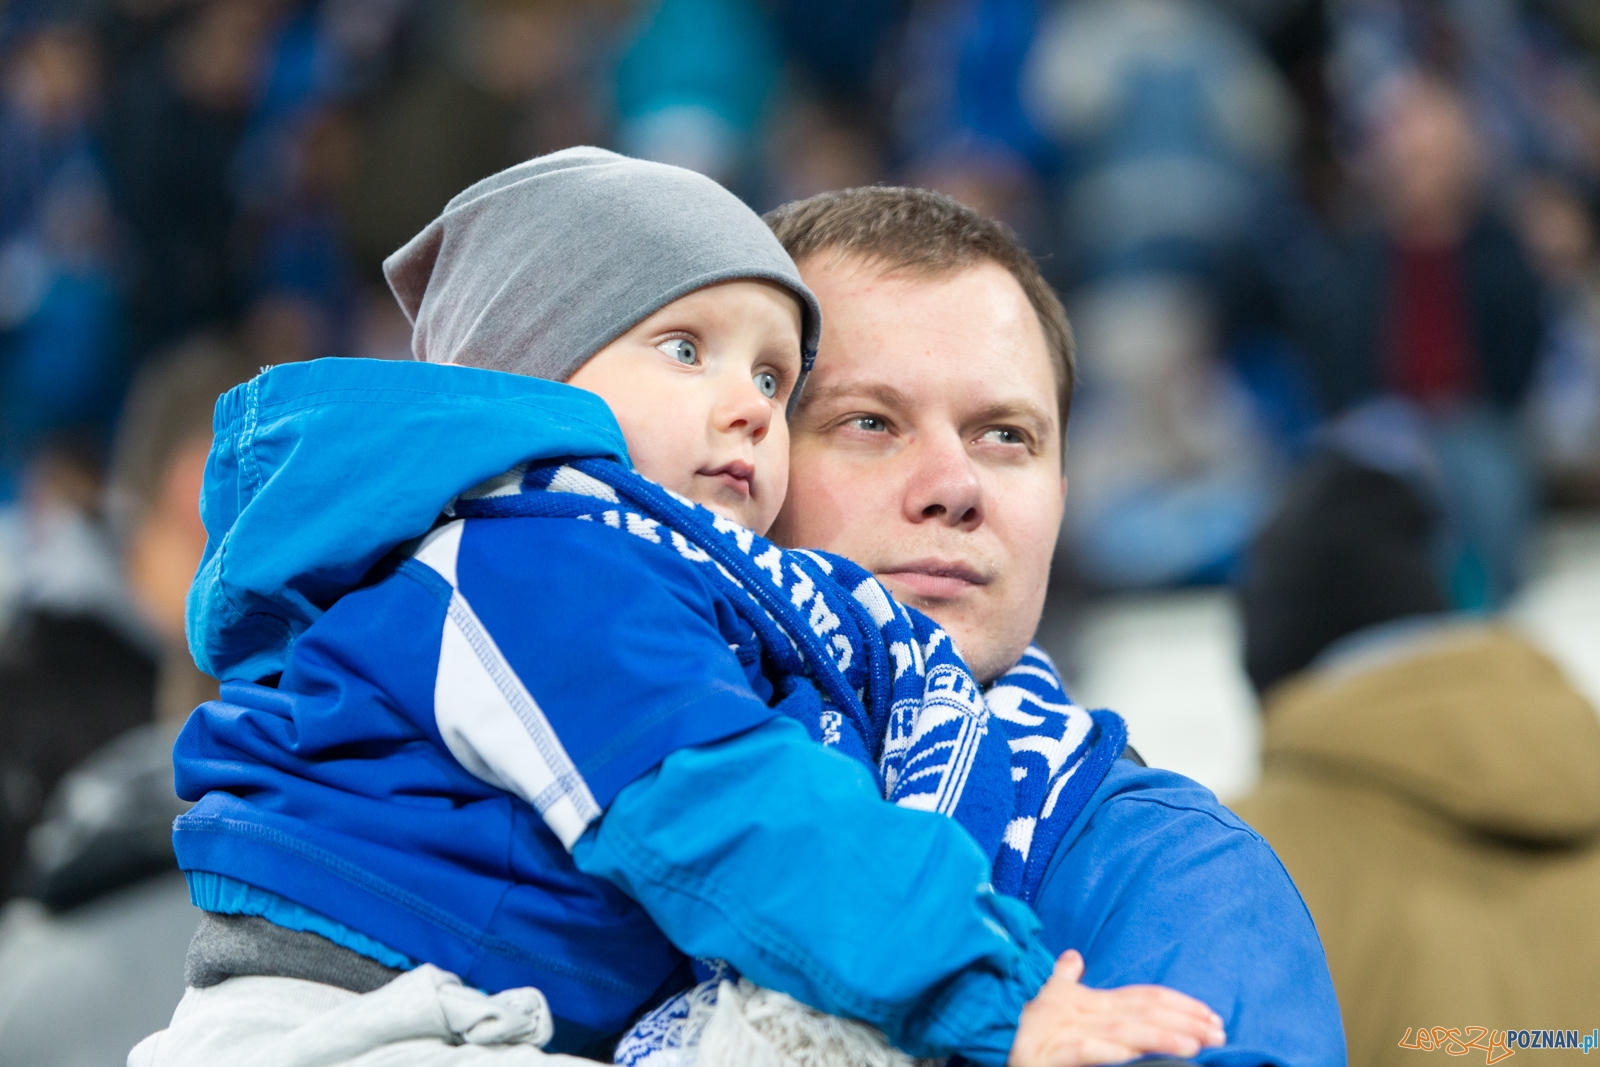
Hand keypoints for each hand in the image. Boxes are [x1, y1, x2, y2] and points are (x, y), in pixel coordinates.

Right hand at [1007, 951, 1225, 1066]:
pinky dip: (1113, 1053)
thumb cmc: (1029, 1029)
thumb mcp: (1049, 1001)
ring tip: (1193, 1046)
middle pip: (1144, 1012)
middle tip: (1219, 1033)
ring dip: (1160, 1037)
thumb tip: (1073, 955)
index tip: (1213, 1017)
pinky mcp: (1056, 1054)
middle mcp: (1088, 1013)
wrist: (993, 1042)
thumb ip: (1064, 979)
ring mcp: (1073, 1033)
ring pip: (1124, 1031)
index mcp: (1094, 1002)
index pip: (1146, 997)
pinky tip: (1134, 1057)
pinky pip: (1090, 1052)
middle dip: (1185, 1021)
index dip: (1181, 1004)